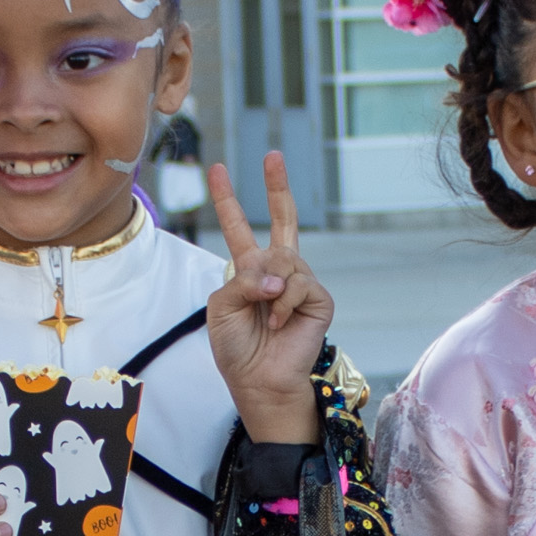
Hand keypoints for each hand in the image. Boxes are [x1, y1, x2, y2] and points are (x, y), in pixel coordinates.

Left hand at [205, 151, 334, 444]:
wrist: (259, 381)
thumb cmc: (237, 349)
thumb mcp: (222, 307)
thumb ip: (241, 279)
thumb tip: (277, 275)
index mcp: (248, 270)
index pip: (238, 228)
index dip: (228, 199)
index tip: (217, 169)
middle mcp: (277, 270)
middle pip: (283, 219)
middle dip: (277, 186)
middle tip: (273, 154)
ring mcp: (300, 283)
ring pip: (286, 258)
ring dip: (270, 287)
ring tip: (268, 317)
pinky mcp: (319, 299)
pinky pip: (300, 284)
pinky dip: (285, 304)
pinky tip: (281, 324)